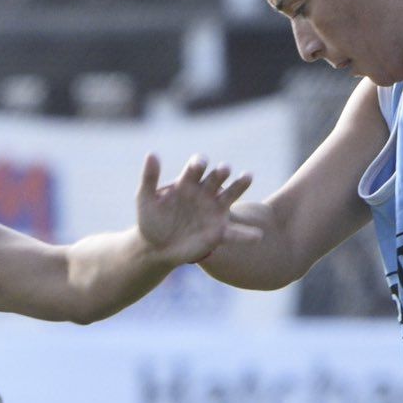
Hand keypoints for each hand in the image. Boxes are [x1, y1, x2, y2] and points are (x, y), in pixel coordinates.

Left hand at [134, 153, 260, 266]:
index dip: (198, 164)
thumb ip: (149, 178)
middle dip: (220, 173)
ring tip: (248, 176)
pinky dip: (246, 235)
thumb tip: (152, 154)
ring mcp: (214, 211)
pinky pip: (235, 233)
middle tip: (224, 169)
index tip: (199, 164)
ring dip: (239, 186)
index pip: (195, 169)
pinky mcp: (218, 232)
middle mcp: (204, 193)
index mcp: (187, 183)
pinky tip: (258, 236)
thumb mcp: (145, 199)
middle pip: (216, 178)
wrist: (155, 247)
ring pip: (230, 196)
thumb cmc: (150, 220)